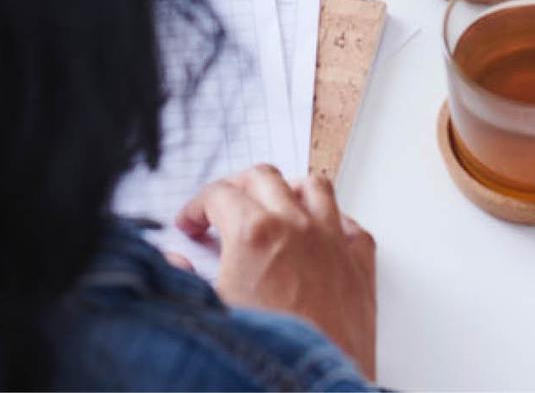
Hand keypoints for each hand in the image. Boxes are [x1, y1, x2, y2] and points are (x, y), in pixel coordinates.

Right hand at [177, 166, 376, 379]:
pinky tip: (319, 234)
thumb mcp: (206, 319)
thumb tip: (175, 263)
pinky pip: (349, 222)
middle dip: (237, 188)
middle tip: (224, 209)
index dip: (198, 206)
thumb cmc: (263, 356)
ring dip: (288, 191)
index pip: (220, 194)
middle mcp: (296, 228)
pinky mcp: (359, 267)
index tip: (191, 224)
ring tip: (273, 208)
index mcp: (254, 235)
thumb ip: (182, 282)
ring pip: (313, 186)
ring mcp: (332, 243)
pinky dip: (332, 219)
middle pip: (265, 178)